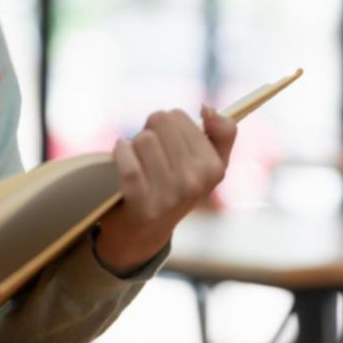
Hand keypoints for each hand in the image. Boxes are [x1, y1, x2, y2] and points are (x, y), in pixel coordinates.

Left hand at [95, 105, 237, 275]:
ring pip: (143, 139)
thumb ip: (222, 132)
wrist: (143, 233)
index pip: (179, 116)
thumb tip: (207, 109)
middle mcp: (195, 182)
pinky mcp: (142, 205)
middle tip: (150, 154)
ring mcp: (170, 196)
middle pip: (160, 121)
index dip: (168, 125)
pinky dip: (120, 152)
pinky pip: (128, 164)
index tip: (168, 142)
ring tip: (138, 162)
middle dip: (150, 131)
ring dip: (134, 145)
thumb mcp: (208, 164)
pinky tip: (121, 155)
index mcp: (214, 168)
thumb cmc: (175, 188)